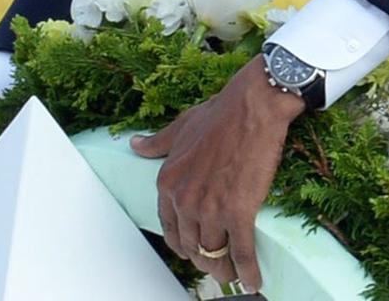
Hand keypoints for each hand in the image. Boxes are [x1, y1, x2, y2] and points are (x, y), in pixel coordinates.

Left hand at [130, 60, 306, 290]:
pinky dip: (248, 271)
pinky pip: (241, 252)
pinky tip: (254, 280)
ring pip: (214, 254)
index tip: (195, 249)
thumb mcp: (180, 128)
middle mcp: (184, 201)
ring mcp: (210, 209)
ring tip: (234, 275)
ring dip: (224, 269)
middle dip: (204, 260)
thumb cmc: (219, 114)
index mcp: (168, 184)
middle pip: (192, 246)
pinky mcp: (239, 212)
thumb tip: (135, 144)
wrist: (252, 107)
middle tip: (217, 265)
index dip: (183, 245)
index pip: (171, 229)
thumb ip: (157, 143)